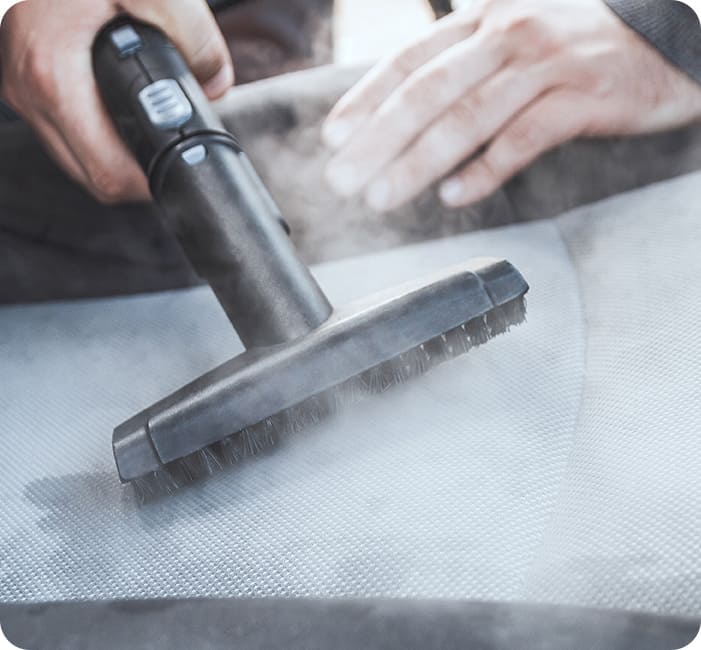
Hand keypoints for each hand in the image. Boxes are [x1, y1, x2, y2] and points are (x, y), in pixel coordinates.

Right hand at [0, 0, 232, 202]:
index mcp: (55, 75)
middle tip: (169, 147)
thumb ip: (195, 38)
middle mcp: (27, 88)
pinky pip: (63, 129)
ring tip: (149, 126)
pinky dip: (96, 130)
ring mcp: (19, 85)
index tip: (177, 166)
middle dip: (137, 171)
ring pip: (75, 157)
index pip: (107, 173)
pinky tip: (119, 108)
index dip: (149, 181)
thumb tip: (216, 84)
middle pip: (91, 175)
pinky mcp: (22, 77)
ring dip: (115, 153)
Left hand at [323, 0, 700, 210]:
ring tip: (383, 197)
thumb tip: (404, 120)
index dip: (365, 100)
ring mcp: (545, 64)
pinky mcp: (582, 97)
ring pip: (468, 116)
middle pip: (427, 92)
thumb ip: (462, 72)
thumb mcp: (512, 42)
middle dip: (378, 141)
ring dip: (418, 161)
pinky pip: (524, 138)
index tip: (332, 138)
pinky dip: (485, 170)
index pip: (408, 61)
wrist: (666, 36)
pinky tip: (453, 195)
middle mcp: (507, 35)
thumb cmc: (575, 49)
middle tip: (342, 179)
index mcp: (481, 22)